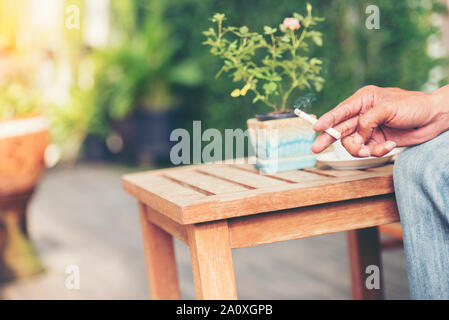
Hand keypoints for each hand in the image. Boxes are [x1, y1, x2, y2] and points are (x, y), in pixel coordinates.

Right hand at [311, 85, 448, 156]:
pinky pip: (367, 150)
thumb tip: (356, 136)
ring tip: (370, 151)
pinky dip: (377, 151)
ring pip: (352, 143)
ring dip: (359, 149)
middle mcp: (363, 114)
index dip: (327, 120)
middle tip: (316, 148)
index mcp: (364, 99)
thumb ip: (368, 121)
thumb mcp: (388, 109)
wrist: (435, 119)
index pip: (341, 111)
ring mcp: (369, 128)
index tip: (316, 128)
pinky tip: (389, 145)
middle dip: (329, 139)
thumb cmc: (414, 106)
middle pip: (340, 129)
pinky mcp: (376, 141)